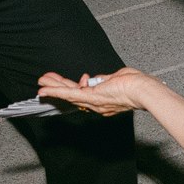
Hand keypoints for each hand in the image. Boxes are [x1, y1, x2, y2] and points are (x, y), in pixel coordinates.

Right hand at [35, 68, 156, 115]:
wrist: (143, 89)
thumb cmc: (137, 83)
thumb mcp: (117, 78)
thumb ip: (104, 79)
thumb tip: (97, 79)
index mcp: (103, 101)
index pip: (84, 95)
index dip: (75, 86)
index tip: (73, 79)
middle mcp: (96, 105)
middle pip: (72, 96)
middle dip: (57, 87)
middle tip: (44, 82)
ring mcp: (93, 102)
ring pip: (68, 94)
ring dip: (53, 88)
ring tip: (41, 83)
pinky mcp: (91, 97)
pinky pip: (70, 94)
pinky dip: (56, 91)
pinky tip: (45, 90)